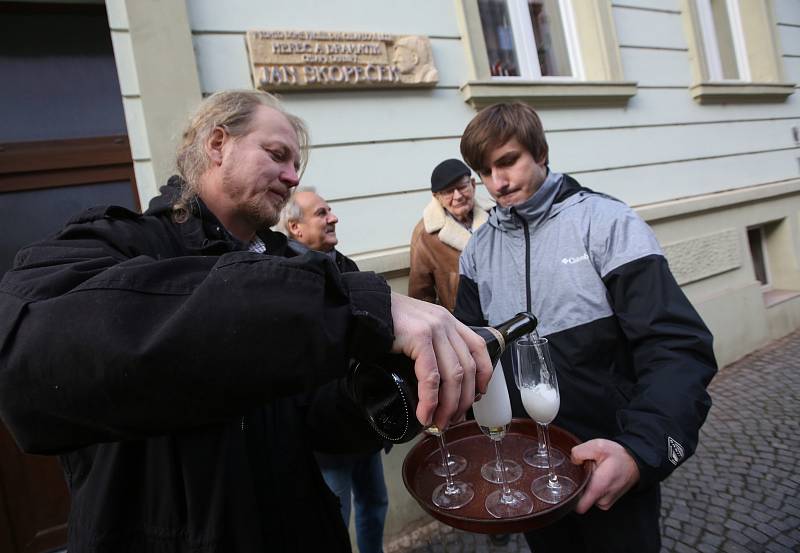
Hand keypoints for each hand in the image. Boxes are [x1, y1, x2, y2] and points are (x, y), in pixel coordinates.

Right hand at [389, 292, 492, 429]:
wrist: (361, 308)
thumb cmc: (385, 323)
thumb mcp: (416, 330)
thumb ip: (431, 347)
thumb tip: (437, 383)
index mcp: (448, 321)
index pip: (478, 348)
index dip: (483, 375)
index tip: (477, 396)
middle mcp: (445, 323)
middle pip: (468, 368)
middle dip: (463, 400)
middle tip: (451, 419)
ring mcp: (434, 328)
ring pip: (454, 375)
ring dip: (448, 405)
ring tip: (438, 422)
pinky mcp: (419, 337)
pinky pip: (431, 376)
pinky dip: (429, 400)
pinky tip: (424, 413)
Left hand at [571, 439, 639, 513]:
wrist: (635, 461)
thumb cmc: (619, 456)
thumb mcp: (598, 446)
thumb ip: (580, 452)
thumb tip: (573, 461)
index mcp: (598, 488)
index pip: (578, 506)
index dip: (571, 495)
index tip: (571, 483)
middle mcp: (602, 500)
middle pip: (580, 499)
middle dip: (580, 484)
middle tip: (588, 471)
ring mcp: (606, 502)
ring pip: (587, 497)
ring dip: (587, 485)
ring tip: (595, 473)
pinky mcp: (607, 501)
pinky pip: (593, 497)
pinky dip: (593, 487)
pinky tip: (599, 477)